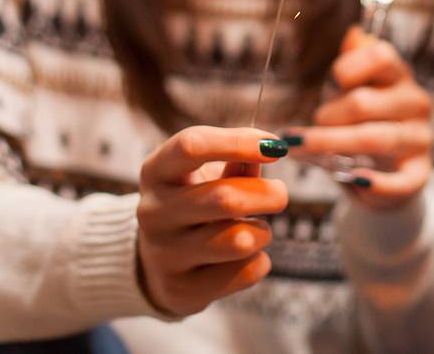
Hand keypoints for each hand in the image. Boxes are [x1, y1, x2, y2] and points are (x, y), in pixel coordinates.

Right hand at [136, 126, 289, 316]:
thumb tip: (270, 147)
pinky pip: (245, 273)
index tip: (276, 146)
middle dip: (266, 195)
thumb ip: (237, 159)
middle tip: (280, 193)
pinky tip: (246, 257)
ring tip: (257, 229)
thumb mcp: (205, 173)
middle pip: (224, 198)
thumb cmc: (193, 202)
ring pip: (239, 241)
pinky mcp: (182, 290)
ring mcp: (164, 254)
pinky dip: (259, 262)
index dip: (239, 142)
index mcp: (156, 171)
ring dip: (262, 232)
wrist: (158, 261)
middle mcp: (153, 212)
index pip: (192, 146)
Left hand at [288, 27, 433, 209]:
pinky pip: (399, 181)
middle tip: (301, 129)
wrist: (385, 170)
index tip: (331, 81)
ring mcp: (420, 139)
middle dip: (327, 115)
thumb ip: (354, 62)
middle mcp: (415, 103)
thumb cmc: (365, 121)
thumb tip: (354, 33)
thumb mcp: (358, 88)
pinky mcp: (419, 174)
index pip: (381, 56)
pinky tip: (354, 180)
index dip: (349, 66)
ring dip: (330, 145)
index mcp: (399, 76)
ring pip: (374, 140)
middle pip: (364, 103)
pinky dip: (375, 183)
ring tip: (300, 149)